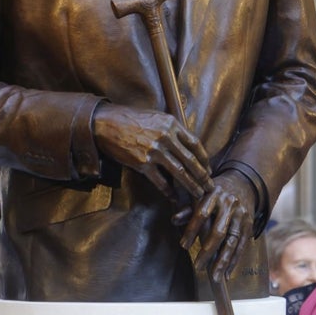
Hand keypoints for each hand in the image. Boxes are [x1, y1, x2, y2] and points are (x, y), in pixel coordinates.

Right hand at [93, 104, 212, 200]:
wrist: (106, 124)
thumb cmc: (130, 119)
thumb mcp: (155, 117)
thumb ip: (171, 129)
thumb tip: (186, 145)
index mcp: (171, 124)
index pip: (195, 144)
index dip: (204, 158)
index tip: (208, 169)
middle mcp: (165, 137)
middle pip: (191, 160)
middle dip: (203, 176)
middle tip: (210, 186)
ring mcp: (154, 151)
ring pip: (180, 172)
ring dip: (191, 185)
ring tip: (198, 194)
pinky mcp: (142, 163)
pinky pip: (160, 181)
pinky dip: (169, 191)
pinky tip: (174, 197)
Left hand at [176, 170, 254, 281]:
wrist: (244, 183)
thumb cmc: (217, 191)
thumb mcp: (203, 193)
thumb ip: (189, 208)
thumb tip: (174, 220)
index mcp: (214, 194)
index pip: (201, 214)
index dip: (192, 230)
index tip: (183, 246)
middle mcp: (229, 205)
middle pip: (219, 231)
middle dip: (208, 250)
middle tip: (198, 266)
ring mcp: (241, 215)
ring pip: (232, 241)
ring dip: (223, 260)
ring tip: (215, 276)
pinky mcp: (249, 225)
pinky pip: (242, 245)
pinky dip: (234, 260)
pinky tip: (227, 273)